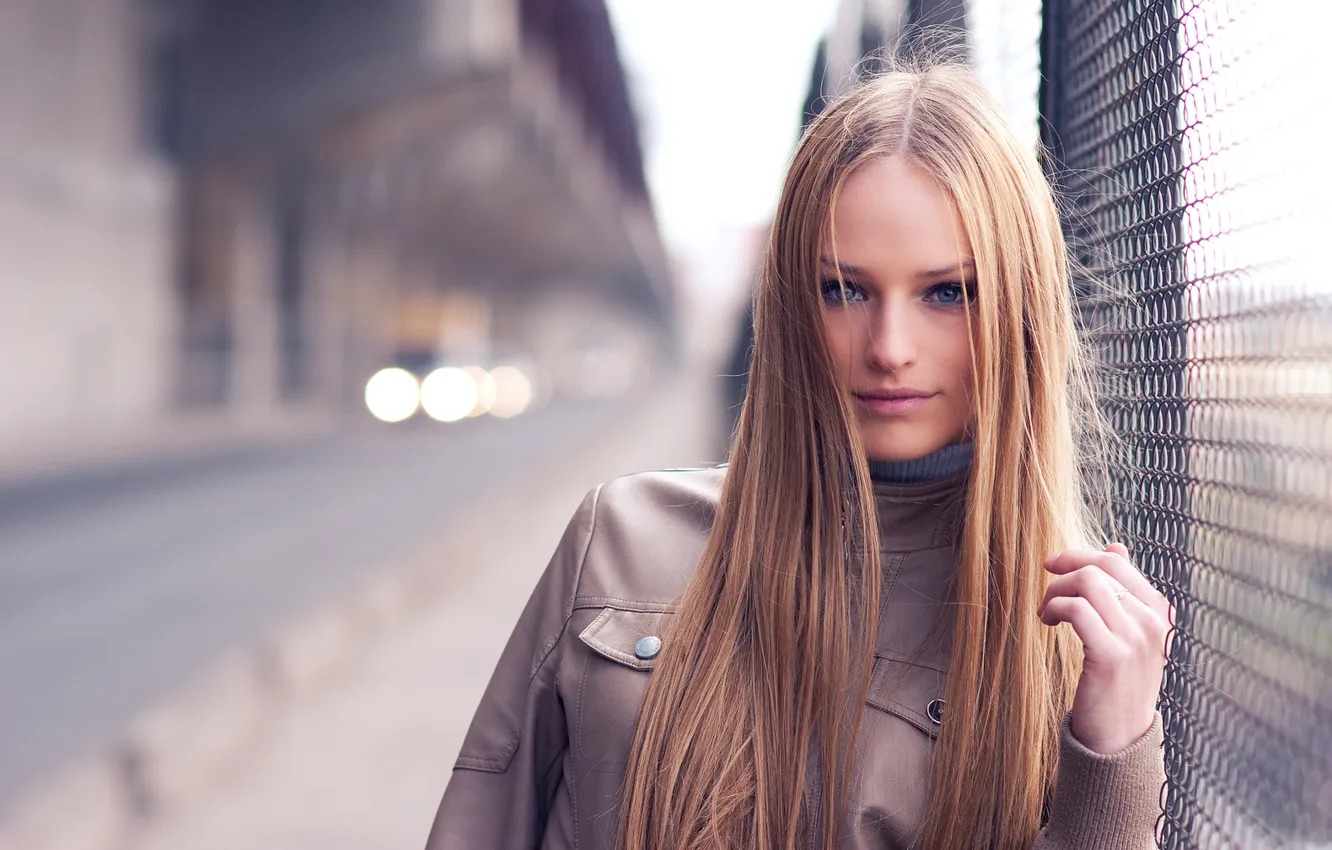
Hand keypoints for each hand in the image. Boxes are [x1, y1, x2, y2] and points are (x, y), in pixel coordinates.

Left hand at [1037, 542, 1173, 753]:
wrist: (1119, 736)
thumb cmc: (1117, 681)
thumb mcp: (1127, 632)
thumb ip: (1124, 590)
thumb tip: (1116, 545)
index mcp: (1160, 612)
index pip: (1117, 562)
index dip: (1079, 555)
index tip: (1053, 564)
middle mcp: (1154, 622)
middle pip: (1101, 567)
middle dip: (1064, 571)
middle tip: (1046, 590)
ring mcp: (1137, 638)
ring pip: (1088, 583)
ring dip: (1056, 591)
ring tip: (1047, 612)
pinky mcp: (1113, 655)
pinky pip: (1077, 610)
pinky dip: (1054, 608)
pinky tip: (1047, 622)